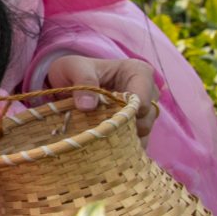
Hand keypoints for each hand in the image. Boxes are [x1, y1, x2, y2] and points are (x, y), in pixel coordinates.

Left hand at [43, 55, 160, 137]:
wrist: (69, 81)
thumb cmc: (76, 70)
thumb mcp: (74, 68)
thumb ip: (83, 80)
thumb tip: (88, 107)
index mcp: (138, 72)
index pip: (143, 99)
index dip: (128, 114)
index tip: (108, 120)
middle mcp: (147, 90)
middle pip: (147, 117)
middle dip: (125, 128)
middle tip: (101, 133)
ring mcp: (144, 109)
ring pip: (144, 131)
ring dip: (124, 138)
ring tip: (101, 140)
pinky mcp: (136, 124)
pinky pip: (138, 140)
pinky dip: (124, 145)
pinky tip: (107, 147)